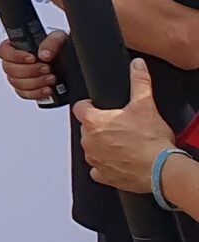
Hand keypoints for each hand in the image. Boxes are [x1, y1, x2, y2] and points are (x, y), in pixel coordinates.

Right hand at [0, 30, 69, 102]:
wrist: (71, 63)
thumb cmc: (62, 48)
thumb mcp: (59, 38)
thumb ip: (51, 42)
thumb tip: (44, 54)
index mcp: (18, 46)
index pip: (3, 51)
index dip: (14, 56)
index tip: (32, 58)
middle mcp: (16, 62)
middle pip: (9, 69)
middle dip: (29, 71)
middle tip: (46, 68)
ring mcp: (20, 76)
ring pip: (16, 83)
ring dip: (34, 82)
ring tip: (50, 78)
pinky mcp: (27, 89)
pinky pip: (23, 94)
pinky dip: (36, 93)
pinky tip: (47, 89)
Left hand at [76, 59, 177, 193]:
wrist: (162, 169)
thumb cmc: (151, 141)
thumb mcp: (145, 105)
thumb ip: (139, 82)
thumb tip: (136, 66)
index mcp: (94, 122)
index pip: (80, 107)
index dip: (90, 105)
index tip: (98, 107)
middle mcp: (89, 141)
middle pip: (88, 128)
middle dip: (100, 126)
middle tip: (119, 127)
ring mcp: (94, 160)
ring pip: (92, 148)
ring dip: (103, 145)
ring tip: (124, 143)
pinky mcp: (103, 176)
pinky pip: (98, 169)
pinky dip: (107, 164)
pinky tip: (121, 160)